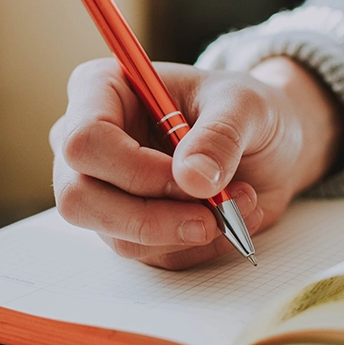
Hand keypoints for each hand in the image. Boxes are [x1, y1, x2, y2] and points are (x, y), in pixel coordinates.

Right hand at [49, 57, 343, 269]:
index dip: (134, 169)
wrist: (264, 143)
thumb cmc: (243, 109)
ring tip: (238, 202)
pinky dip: (196, 244)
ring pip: (116, 235)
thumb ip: (220, 136)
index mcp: (100, 90)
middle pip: (79, 198)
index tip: (192, 178)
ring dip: (185, 231)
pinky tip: (228, 216)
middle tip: (212, 215)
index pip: (84, 141)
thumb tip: (193, 178)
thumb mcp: (246, 106)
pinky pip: (149, 254)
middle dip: (152, 217)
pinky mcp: (125, 226)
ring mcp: (100, 189)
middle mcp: (88, 143)